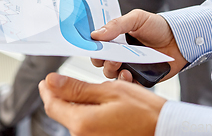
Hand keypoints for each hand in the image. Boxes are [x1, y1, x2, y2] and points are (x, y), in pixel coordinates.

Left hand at [39, 73, 165, 135]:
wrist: (166, 129)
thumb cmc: (143, 111)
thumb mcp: (109, 90)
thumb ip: (76, 87)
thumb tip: (51, 82)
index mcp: (82, 123)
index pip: (52, 105)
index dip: (47, 91)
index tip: (45, 81)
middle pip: (63, 112)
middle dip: (63, 95)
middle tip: (63, 81)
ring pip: (76, 118)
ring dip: (79, 102)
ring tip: (95, 89)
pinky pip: (88, 125)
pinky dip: (90, 112)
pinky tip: (102, 102)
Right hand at [90, 10, 187, 82]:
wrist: (180, 39)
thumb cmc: (158, 26)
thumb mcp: (136, 19)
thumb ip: (116, 25)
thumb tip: (95, 34)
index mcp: (116, 39)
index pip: (98, 47)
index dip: (94, 49)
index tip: (96, 49)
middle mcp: (120, 54)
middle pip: (102, 63)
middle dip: (103, 61)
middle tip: (112, 58)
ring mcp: (129, 66)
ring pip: (112, 75)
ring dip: (113, 71)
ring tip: (122, 67)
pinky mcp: (140, 78)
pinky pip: (128, 84)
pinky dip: (126, 82)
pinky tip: (129, 75)